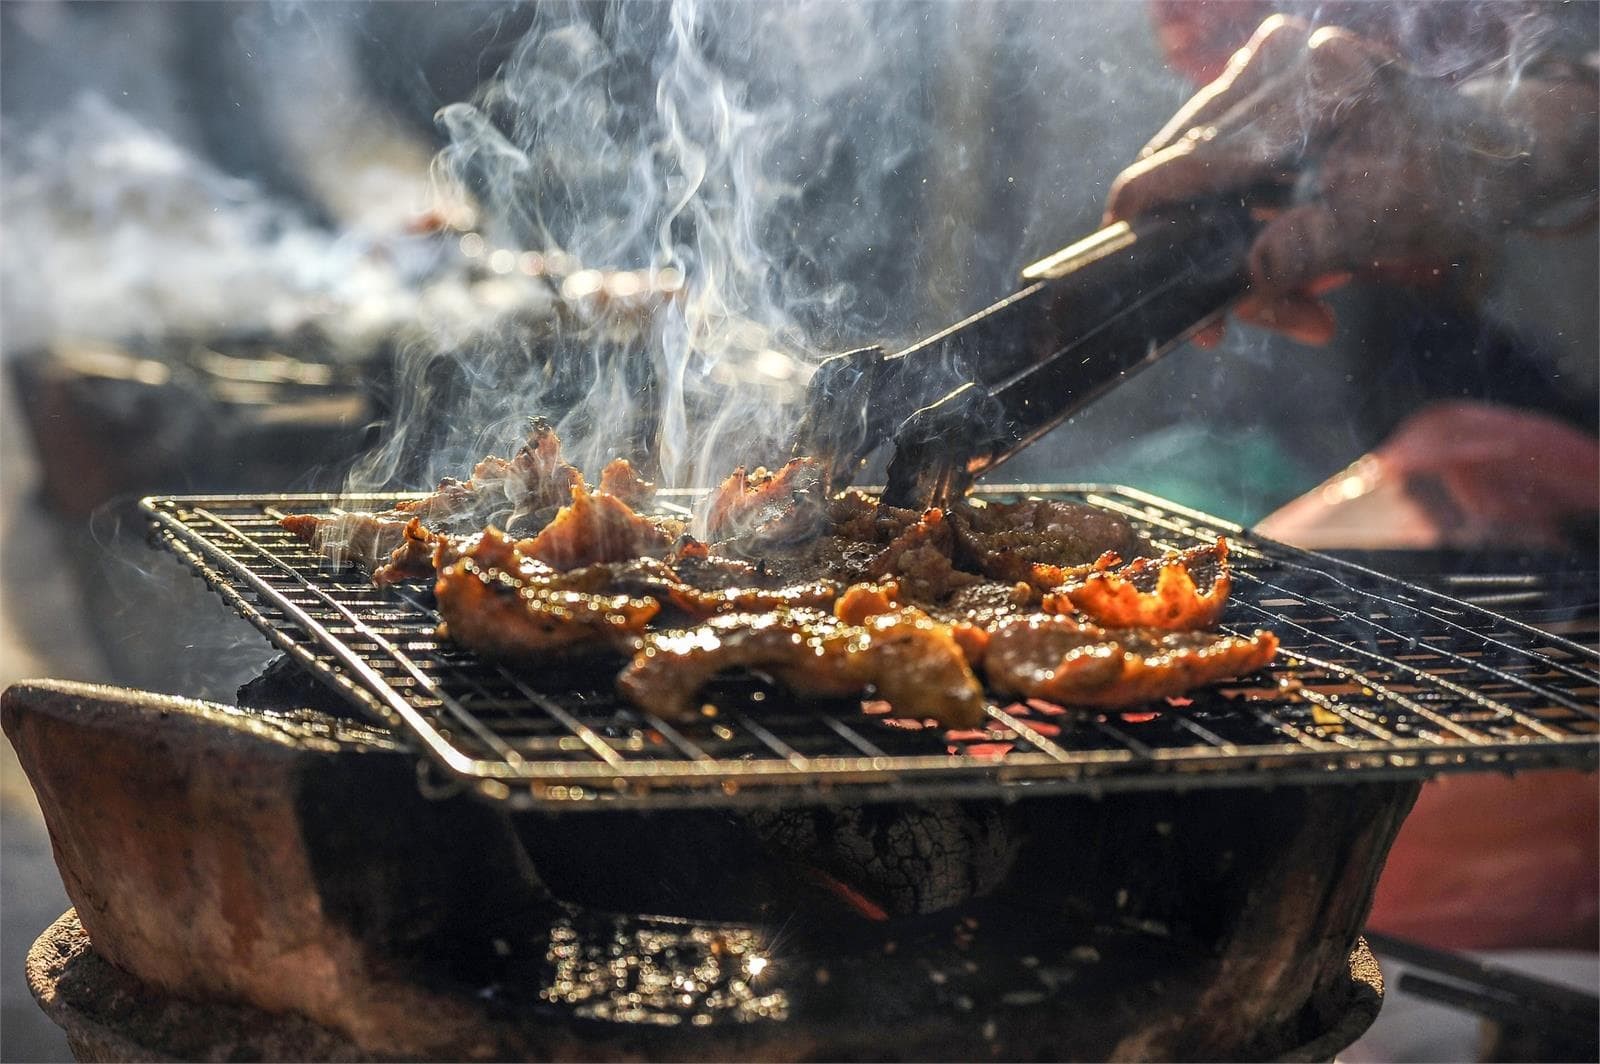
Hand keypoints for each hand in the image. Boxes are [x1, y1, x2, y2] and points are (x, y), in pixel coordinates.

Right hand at [1106, 15, 1530, 345]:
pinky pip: (1215, 167)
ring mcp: (1264, 69)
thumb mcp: (1384, 226)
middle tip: (1228, 327)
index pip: (1196, 153)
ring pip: (1197, 177)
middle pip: (1189, 172)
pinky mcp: (1258, 89)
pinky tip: (1278, 260)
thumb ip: (1310, 248)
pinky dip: (1237, 223)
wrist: (1483, 153)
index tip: (1117, 256)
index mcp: (1311, 84)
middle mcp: (1278, 61)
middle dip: (1205, 255)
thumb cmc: (1440, 187)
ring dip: (1227, 248)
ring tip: (1292, 303)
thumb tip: (1246, 278)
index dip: (1148, 213)